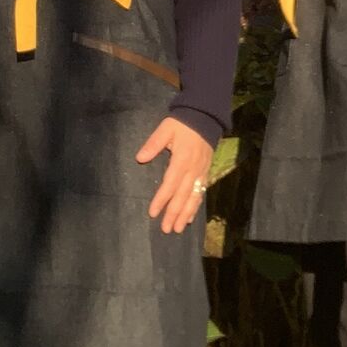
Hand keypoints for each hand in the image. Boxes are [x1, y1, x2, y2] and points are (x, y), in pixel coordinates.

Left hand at [135, 117, 212, 233]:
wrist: (205, 118)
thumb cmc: (182, 124)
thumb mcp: (166, 128)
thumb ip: (154, 143)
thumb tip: (140, 158)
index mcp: (182, 159)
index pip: (170, 184)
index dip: (161, 199)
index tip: (153, 213)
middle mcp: (193, 170)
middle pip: (182, 195)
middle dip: (174, 213)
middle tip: (166, 229)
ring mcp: (201, 173)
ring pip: (193, 198)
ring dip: (185, 214)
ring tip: (177, 228)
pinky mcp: (205, 173)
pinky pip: (200, 194)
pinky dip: (195, 207)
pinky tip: (189, 218)